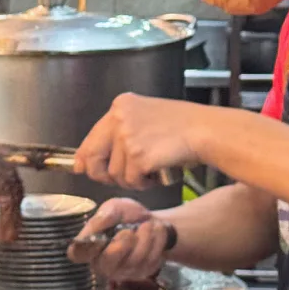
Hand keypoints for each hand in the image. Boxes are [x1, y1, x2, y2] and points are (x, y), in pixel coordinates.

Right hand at [70, 198, 171, 281]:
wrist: (153, 223)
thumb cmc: (127, 216)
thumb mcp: (115, 207)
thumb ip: (104, 216)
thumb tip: (96, 224)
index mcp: (89, 247)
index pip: (77, 254)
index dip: (89, 247)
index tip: (102, 236)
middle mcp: (102, 264)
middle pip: (107, 262)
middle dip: (122, 244)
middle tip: (129, 230)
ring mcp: (123, 272)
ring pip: (133, 261)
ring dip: (144, 239)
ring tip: (147, 225)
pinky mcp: (142, 273)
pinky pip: (151, 260)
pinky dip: (156, 243)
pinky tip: (154, 234)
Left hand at [75, 93, 211, 190]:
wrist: (207, 131)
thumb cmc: (183, 125)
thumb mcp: (145, 117)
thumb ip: (117, 133)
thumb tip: (83, 161)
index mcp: (121, 106)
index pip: (91, 137)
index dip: (85, 158)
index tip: (81, 168)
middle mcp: (119, 119)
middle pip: (94, 158)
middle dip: (104, 174)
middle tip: (121, 178)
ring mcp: (128, 138)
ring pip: (115, 173)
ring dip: (132, 179)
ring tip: (151, 170)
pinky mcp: (138, 156)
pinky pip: (131, 180)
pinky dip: (144, 183)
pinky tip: (157, 174)